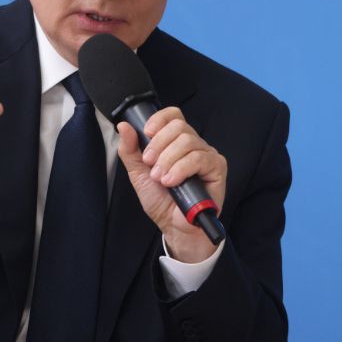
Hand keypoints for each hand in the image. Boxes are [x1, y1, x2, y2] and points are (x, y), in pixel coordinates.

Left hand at [116, 107, 226, 262]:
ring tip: (161, 179)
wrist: (174, 226)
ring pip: (188, 141)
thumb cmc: (161, 201)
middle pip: (179, 126)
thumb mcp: (139, 174)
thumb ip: (130, 150)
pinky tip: (172, 181)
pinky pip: (199, 158)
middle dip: (159, 145)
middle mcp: (194, 144)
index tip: (147, 134)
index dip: (159, 120)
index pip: (173, 115)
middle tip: (150, 165)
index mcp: (176, 142)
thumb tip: (124, 126)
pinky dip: (181, 168)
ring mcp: (207, 154)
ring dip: (168, 160)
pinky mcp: (217, 167)